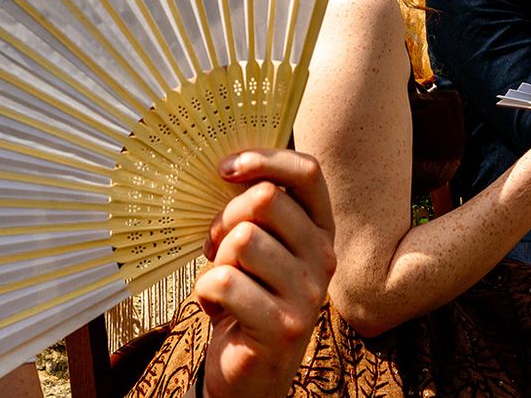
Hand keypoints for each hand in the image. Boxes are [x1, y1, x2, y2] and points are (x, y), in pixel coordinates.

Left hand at [194, 149, 335, 397]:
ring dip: (216, 261)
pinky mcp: (283, 326)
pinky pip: (222, 281)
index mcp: (319, 229)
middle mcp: (324, 257)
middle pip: (264, 200)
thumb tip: (225, 164)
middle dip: (225, 218)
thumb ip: (256, 210)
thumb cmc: (248, 295)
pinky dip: (205, 293)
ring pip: (241, 239)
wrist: (251, 371)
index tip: (224, 170)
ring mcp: (308, 293)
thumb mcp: (260, 246)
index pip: (307, 172)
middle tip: (217, 246)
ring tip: (223, 282)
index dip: (264, 160)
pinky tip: (220, 310)